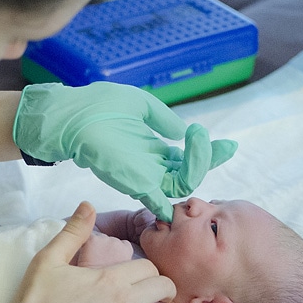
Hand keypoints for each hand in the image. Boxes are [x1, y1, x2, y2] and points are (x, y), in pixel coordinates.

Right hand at [8, 202, 213, 302]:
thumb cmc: (35, 301)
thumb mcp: (50, 259)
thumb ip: (73, 231)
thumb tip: (88, 204)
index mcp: (112, 278)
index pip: (147, 267)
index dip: (145, 270)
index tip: (137, 277)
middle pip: (164, 287)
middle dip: (163, 289)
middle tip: (153, 295)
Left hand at [14, 82, 236, 221]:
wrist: (73, 115)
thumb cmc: (99, 106)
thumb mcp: (140, 104)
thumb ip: (163, 118)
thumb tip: (182, 130)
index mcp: (151, 149)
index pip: (186, 158)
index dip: (208, 153)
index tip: (228, 146)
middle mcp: (150, 166)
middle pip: (189, 174)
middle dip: (210, 161)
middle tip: (225, 147)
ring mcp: (143, 176)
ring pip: (183, 184)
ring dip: (199, 164)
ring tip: (199, 139)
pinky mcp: (134, 183)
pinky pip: (161, 198)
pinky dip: (176, 196)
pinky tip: (192, 176)